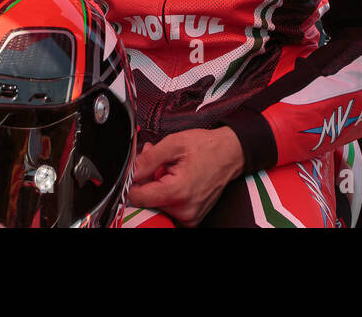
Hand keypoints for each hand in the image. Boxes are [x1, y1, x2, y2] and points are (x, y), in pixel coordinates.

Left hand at [127, 127, 244, 226]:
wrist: (231, 154)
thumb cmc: (207, 147)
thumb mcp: (174, 143)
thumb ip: (149, 159)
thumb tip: (130, 172)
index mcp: (178, 192)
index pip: (138, 198)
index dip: (132, 182)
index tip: (137, 170)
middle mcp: (184, 210)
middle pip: (147, 202)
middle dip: (146, 182)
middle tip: (157, 164)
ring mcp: (189, 217)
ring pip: (157, 205)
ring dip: (157, 188)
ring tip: (168, 169)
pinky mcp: (192, 219)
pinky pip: (169, 209)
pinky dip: (167, 195)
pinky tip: (175, 180)